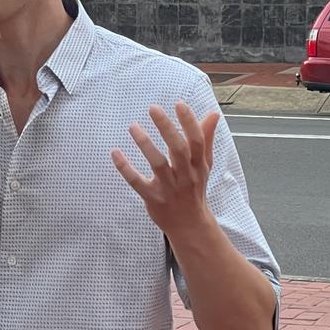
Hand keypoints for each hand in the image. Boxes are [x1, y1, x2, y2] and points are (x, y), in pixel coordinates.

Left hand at [110, 102, 219, 236]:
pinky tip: (115, 153)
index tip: (178, 104)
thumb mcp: (204, 165)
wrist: (190, 226)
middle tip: (153, 108)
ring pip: (158, 164)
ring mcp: (169, 188)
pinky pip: (137, 182)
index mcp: (198, 165)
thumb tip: (213, 114)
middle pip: (178, 149)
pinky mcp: (153, 198)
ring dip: (145, 144)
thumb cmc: (194, 189)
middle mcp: (185, 175)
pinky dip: (125, 168)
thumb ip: (206, 138)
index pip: (197, 141)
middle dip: (167, 128)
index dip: (189, 122)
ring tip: (132, 126)